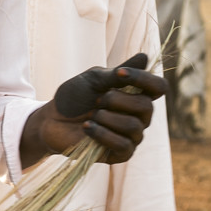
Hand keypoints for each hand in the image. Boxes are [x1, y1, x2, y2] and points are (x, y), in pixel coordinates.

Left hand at [25, 52, 165, 164]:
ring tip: (91, 116)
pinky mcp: (122, 154)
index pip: (158, 87)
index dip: (144, 79)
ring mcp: (133, 136)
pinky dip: (101, 133)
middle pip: (146, 106)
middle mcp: (140, 116)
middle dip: (116, 100)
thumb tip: (145, 57)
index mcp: (137, 95)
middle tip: (96, 101)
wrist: (52, 121)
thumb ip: (118, 72)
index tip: (120, 74)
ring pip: (133, 126)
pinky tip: (87, 127)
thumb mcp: (94, 79)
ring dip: (105, 117)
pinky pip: (123, 144)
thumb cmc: (74, 98)